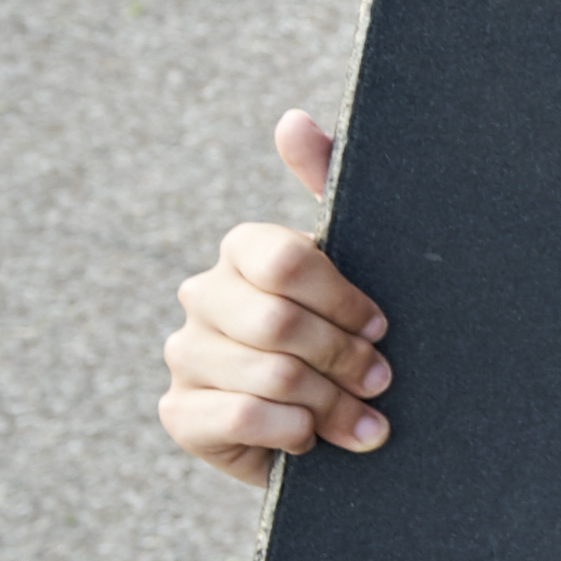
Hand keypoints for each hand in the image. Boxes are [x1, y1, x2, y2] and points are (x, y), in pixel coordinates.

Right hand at [156, 109, 382, 487]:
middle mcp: (202, 296)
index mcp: (243, 253)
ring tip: (362, 419)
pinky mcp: (179, 413)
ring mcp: (185, 355)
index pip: (286, 261)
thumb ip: (329, 187)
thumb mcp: (359, 266)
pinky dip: (294, 433)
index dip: (343, 300)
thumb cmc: (349, 336)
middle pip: (280, 323)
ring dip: (330, 403)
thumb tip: (293, 120)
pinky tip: (312, 439)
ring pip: (268, 375)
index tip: (380, 326)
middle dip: (344, 359)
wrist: (336, 426)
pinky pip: (239, 417)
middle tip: (381, 379)